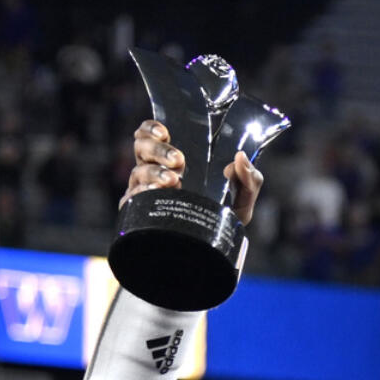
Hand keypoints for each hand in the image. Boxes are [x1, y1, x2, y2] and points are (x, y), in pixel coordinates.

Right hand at [120, 120, 262, 225]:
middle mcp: (154, 172)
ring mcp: (145, 192)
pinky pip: (131, 200)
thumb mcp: (243, 198)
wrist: (217, 250)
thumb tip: (239, 158)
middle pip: (142, 149)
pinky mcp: (139, 213)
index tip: (164, 132)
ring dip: (153, 173)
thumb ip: (249, 178)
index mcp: (172, 160)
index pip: (151, 135)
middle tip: (179, 161)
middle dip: (158, 151)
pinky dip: (140, 194)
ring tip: (173, 181)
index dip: (151, 128)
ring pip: (137, 172)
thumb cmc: (226, 217)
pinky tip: (153, 194)